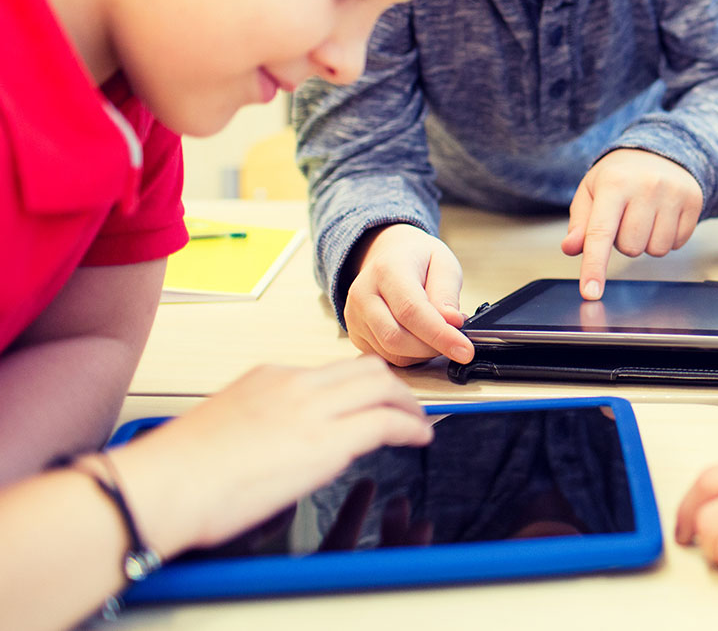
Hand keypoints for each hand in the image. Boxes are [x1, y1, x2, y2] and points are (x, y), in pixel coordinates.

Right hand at [109, 358, 431, 558]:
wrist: (161, 486)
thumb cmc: (178, 472)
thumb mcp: (227, 424)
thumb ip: (262, 421)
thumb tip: (280, 438)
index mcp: (269, 377)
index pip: (331, 371)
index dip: (360, 385)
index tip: (372, 398)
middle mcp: (294, 383)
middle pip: (366, 369)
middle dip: (394, 387)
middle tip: (407, 406)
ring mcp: (311, 409)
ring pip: (382, 386)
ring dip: (408, 405)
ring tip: (418, 422)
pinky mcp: (325, 441)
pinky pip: (384, 423)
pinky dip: (410, 427)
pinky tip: (418, 438)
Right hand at [345, 225, 471, 365]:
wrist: (389, 255)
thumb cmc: (419, 259)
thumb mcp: (443, 263)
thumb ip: (446, 293)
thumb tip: (452, 322)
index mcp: (386, 270)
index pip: (411, 311)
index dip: (440, 335)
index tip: (465, 350)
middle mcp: (364, 294)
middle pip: (396, 338)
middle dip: (433, 347)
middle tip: (457, 340)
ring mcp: (354, 317)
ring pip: (391, 353)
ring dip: (423, 353)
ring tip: (440, 333)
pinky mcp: (356, 334)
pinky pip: (386, 357)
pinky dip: (411, 356)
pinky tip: (422, 338)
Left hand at [562, 149, 703, 298]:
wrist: (660, 151)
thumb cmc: (619, 176)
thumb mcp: (591, 192)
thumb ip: (579, 223)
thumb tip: (571, 248)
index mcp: (614, 183)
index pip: (600, 233)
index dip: (594, 267)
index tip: (590, 292)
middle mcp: (646, 186)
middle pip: (630, 248)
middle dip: (624, 242)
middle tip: (625, 218)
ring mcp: (674, 193)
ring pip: (655, 250)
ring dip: (646, 242)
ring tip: (645, 217)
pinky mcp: (694, 201)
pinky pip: (677, 244)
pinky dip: (666, 238)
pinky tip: (663, 217)